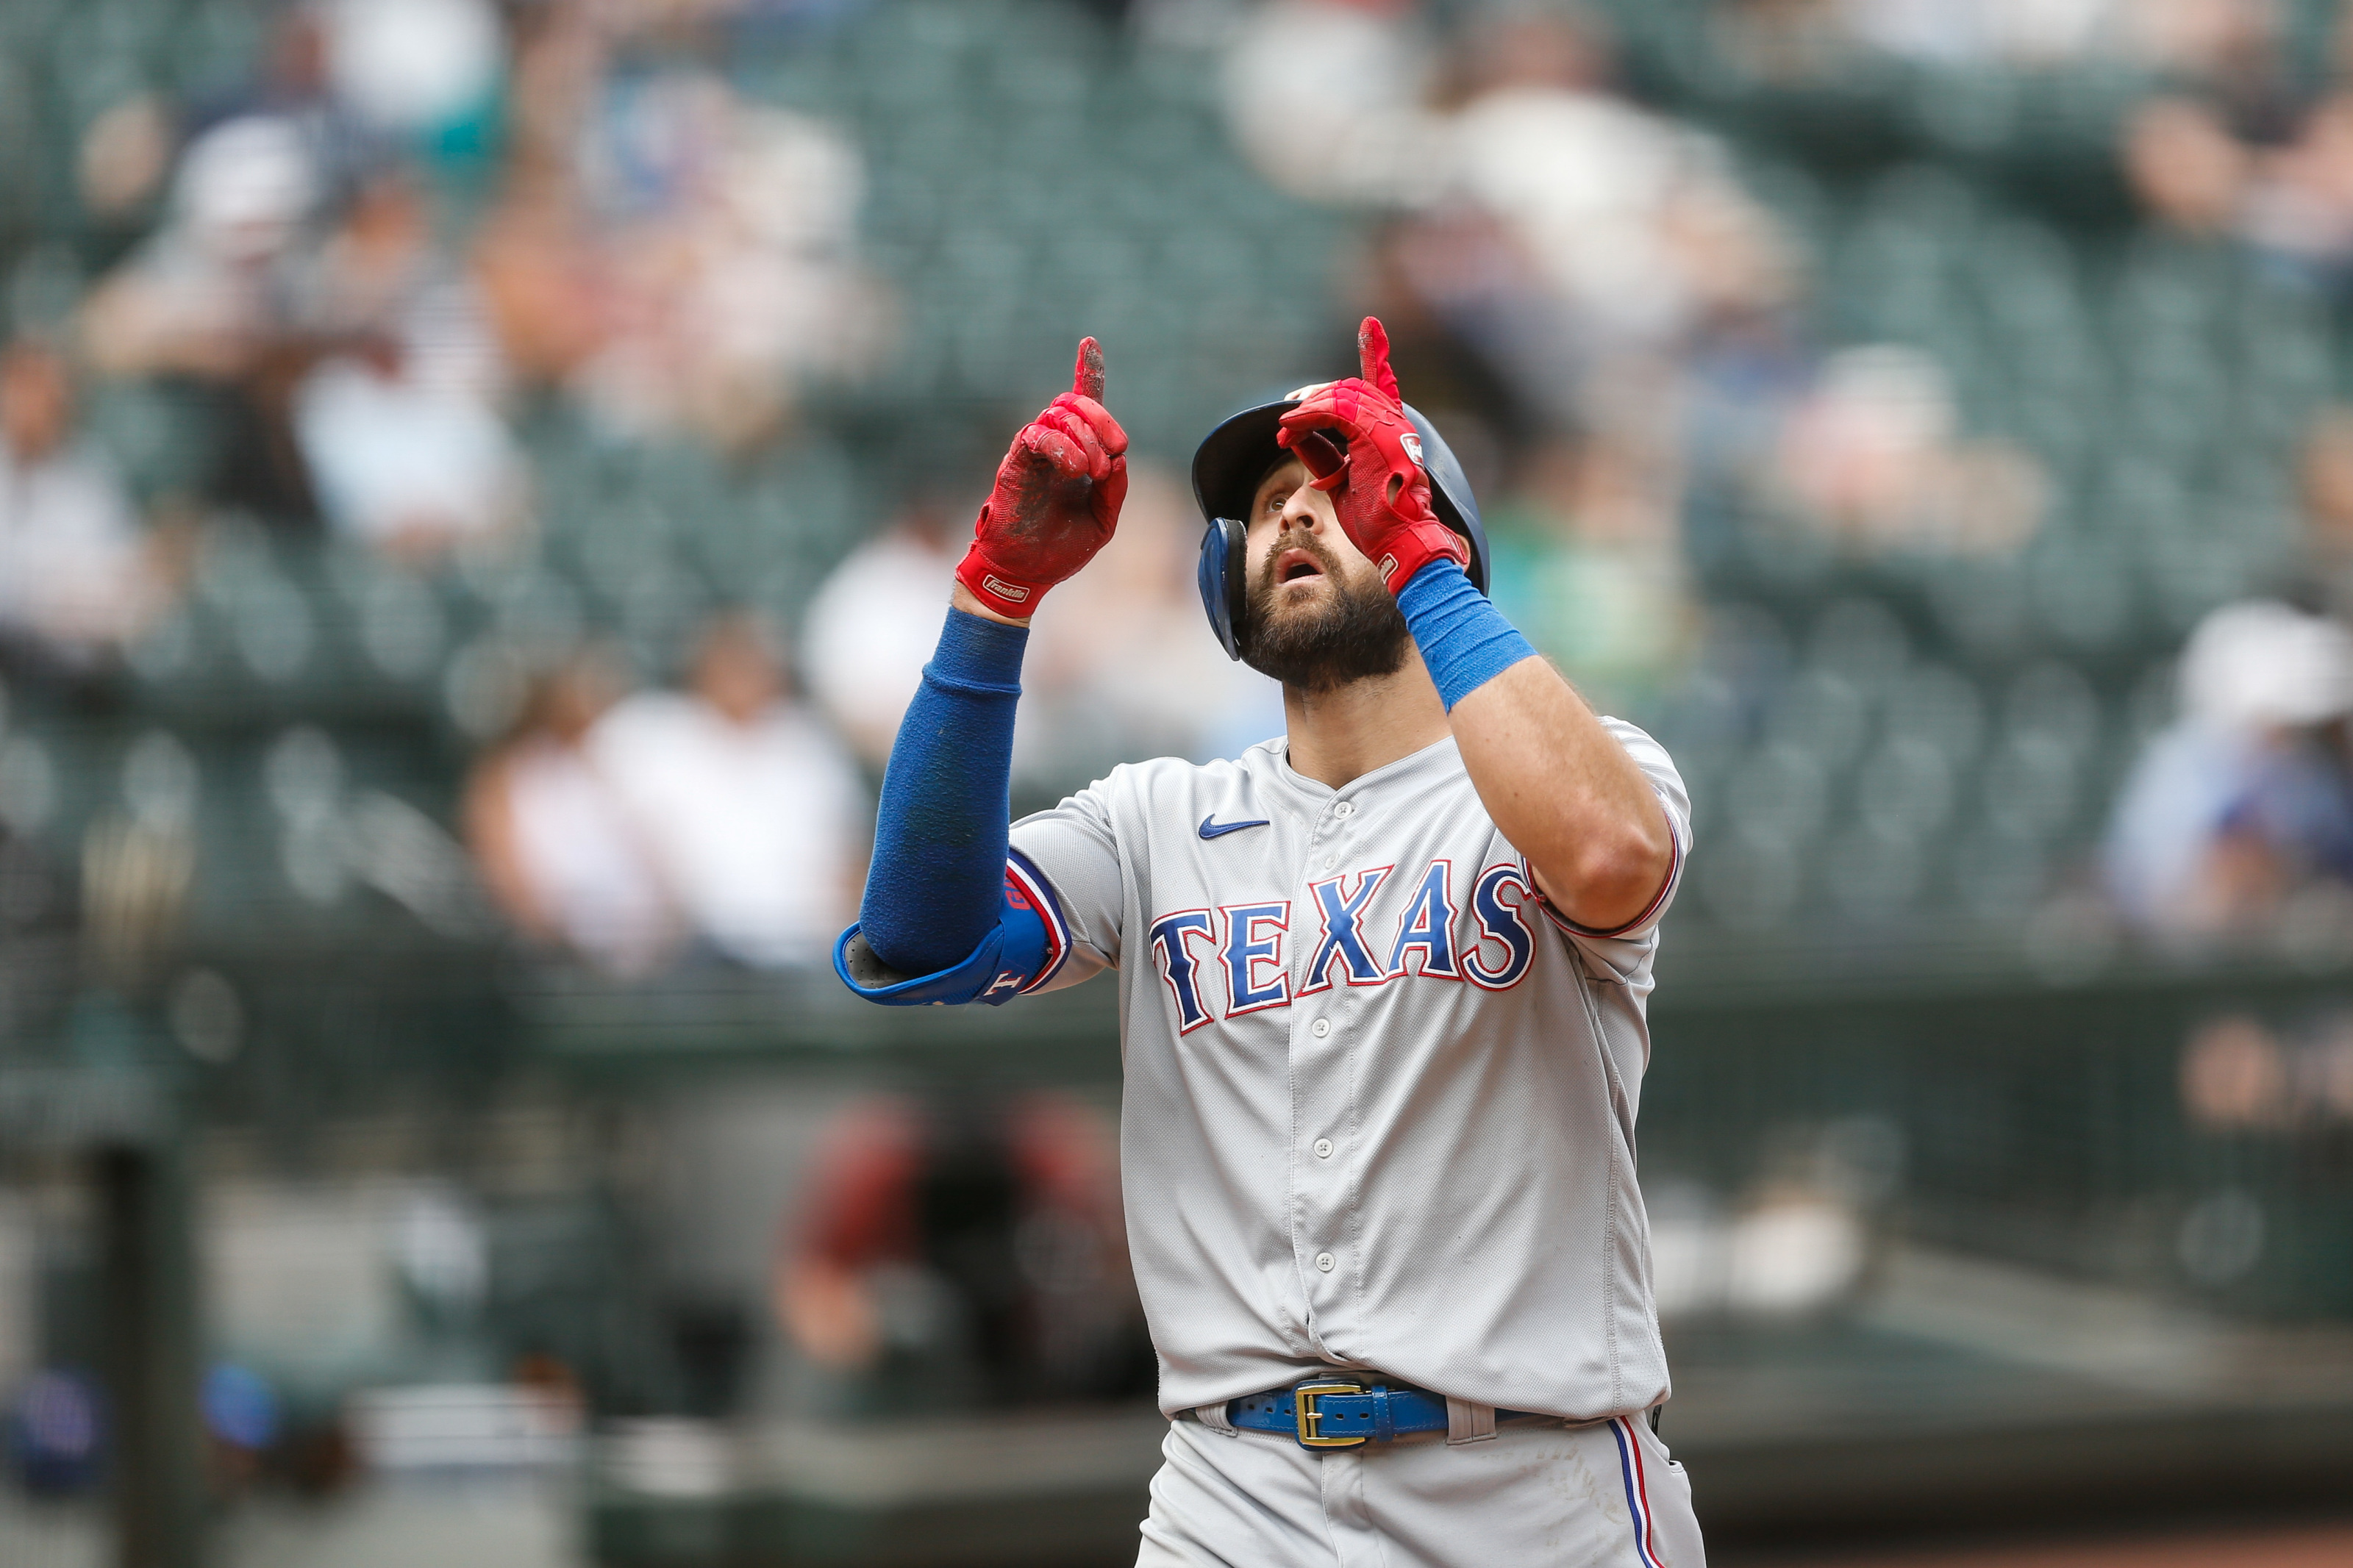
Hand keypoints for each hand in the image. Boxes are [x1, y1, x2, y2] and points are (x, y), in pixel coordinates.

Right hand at [954, 338, 1128, 619]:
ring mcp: (1034, 451)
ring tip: (1092, 473)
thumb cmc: (1060, 548)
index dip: (1088, 372)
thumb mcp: (1104, 520)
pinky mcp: (1016, 462)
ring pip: (1060, 413)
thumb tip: (1119, 459)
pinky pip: (1038, 434)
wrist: (1025, 574)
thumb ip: (1116, 488)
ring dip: (1086, 438)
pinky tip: (1074, 470)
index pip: (1082, 404)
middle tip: (1111, 458)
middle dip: (1103, 421)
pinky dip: (1063, 447)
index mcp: (1076, 454)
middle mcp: (1054, 445)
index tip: (1090, 343)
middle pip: (1076, 403)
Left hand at [1276, 317, 1468, 595]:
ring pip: (1342, 395)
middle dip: (1315, 397)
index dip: (1375, 354)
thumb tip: (1296, 436)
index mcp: (1392, 432)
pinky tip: (1289, 429)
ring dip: (1307, 410)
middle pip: (1351, 388)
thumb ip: (1323, 455)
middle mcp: (1395, 423)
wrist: (1402, 543)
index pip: (1382, 383)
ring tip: (1285, 429)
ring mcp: (1390, 427)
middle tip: (1288, 418)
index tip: (1369, 325)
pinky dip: (1308, 417)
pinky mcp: (1376, 435)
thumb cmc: (1376, 522)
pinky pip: (1335, 411)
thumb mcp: (1341, 482)